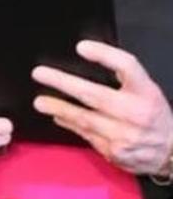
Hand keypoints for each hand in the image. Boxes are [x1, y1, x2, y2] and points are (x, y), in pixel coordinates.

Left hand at [33, 40, 172, 175]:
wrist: (171, 152)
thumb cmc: (154, 116)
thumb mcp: (147, 92)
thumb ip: (124, 80)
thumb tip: (88, 62)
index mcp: (146, 92)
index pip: (126, 66)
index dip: (104, 54)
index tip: (81, 47)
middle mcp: (135, 112)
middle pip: (94, 93)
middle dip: (63, 83)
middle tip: (40, 73)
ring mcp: (123, 134)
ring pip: (84, 118)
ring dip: (58, 107)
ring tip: (40, 102)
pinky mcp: (113, 151)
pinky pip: (85, 134)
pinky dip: (69, 123)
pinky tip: (58, 116)